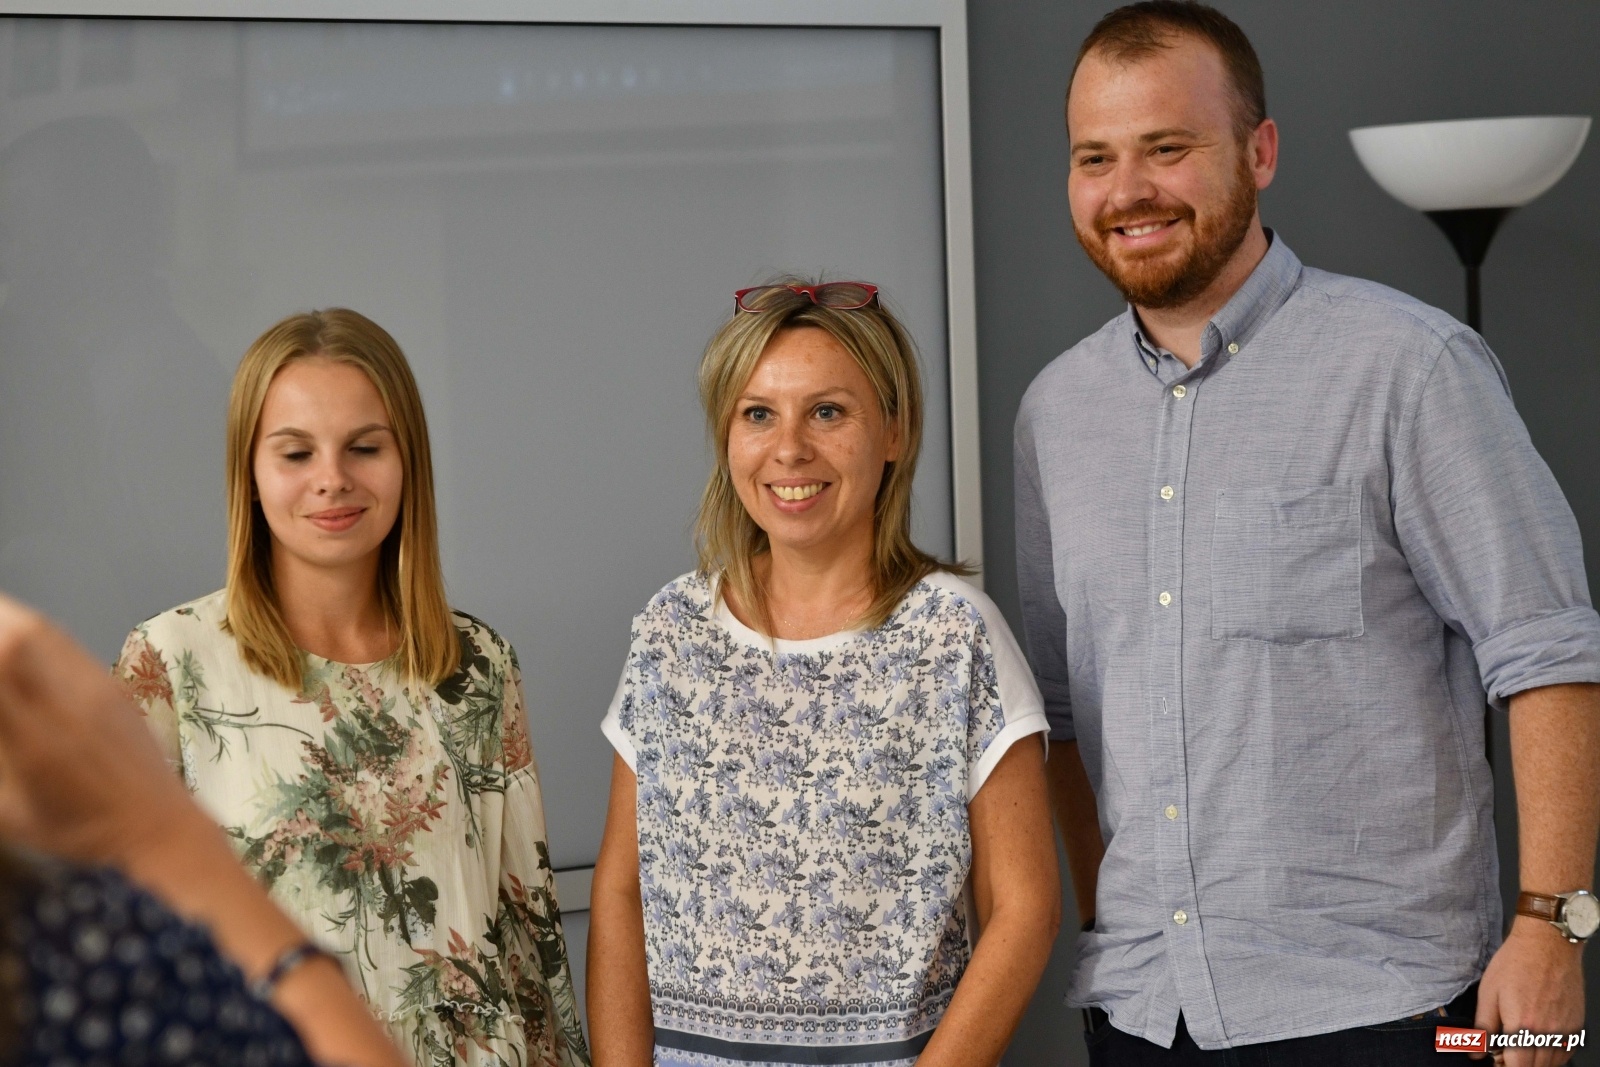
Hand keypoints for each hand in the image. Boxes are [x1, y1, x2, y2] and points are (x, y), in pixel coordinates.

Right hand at [0, 593, 201, 866]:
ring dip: (7, 620)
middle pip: (19, 639)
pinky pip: (67, 644)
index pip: (0, 673)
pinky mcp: (114, 686)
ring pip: (44, 632)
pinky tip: (20, 641)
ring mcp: (95, 690)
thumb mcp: (11, 812)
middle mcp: (66, 706)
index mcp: (34, 742)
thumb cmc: (79, 830)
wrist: (159, 824)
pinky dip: (35, 633)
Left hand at [1473, 917, 1585, 1066]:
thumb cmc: (1516, 963)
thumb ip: (1483, 1027)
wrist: (1547, 945)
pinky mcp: (1575, 1025)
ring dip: (1534, 1061)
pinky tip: (1537, 1039)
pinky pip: (1565, 1052)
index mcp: (1523, 1026)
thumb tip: (1476, 1052)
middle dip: (1518, 1064)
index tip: (1496, 1059)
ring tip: (1519, 1043)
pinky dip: (1551, 1053)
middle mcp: (1548, 1033)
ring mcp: (1565, 1030)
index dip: (1503, 1066)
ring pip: (1551, 1064)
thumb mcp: (1488, 993)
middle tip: (1504, 1051)